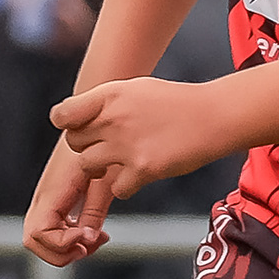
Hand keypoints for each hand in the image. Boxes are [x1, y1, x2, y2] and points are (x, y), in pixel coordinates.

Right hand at [21, 138, 111, 265]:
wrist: (96, 115)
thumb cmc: (104, 141)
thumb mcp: (106, 177)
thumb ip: (94, 209)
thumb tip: (88, 237)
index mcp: (51, 191)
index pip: (38, 233)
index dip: (62, 243)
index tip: (90, 235)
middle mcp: (44, 197)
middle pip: (33, 242)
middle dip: (62, 252)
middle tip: (92, 242)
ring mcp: (48, 199)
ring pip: (40, 240)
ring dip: (66, 248)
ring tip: (95, 238)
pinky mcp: (57, 199)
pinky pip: (52, 229)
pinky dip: (70, 238)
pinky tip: (93, 231)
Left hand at [50, 73, 231, 199]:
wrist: (215, 116)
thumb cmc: (177, 103)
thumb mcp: (136, 89)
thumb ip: (105, 103)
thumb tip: (77, 117)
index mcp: (110, 95)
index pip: (62, 115)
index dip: (67, 124)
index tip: (78, 129)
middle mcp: (113, 118)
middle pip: (73, 142)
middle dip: (86, 147)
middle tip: (106, 147)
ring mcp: (126, 145)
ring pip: (87, 166)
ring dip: (100, 169)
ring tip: (120, 162)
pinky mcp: (142, 169)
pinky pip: (115, 189)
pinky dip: (125, 186)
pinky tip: (139, 175)